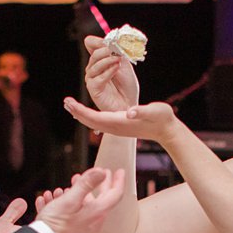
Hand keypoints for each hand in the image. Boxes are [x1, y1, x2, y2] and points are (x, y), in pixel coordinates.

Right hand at [35, 167, 126, 232]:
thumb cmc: (55, 225)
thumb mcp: (71, 200)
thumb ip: (86, 184)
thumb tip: (101, 172)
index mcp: (97, 212)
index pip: (115, 194)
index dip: (118, 181)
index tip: (119, 171)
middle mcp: (93, 221)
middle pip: (100, 198)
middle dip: (95, 184)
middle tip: (96, 174)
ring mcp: (84, 227)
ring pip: (82, 205)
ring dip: (73, 194)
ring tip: (61, 189)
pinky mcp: (74, 231)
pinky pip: (72, 213)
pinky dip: (62, 204)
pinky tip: (50, 200)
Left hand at [64, 97, 178, 143]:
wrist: (167, 131)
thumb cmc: (162, 119)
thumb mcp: (155, 111)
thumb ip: (142, 111)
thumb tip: (129, 112)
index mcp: (120, 122)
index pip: (96, 117)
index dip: (82, 111)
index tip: (71, 103)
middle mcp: (116, 127)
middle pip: (91, 121)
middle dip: (77, 112)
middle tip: (66, 102)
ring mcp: (117, 128)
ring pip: (94, 122)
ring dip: (81, 114)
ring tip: (71, 105)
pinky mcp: (120, 126)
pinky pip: (100, 122)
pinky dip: (89, 116)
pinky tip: (85, 111)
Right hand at [82, 36, 139, 111]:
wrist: (129, 104)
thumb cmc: (126, 87)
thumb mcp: (124, 65)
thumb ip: (118, 52)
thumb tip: (113, 40)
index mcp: (99, 61)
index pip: (91, 44)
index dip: (99, 41)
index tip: (112, 41)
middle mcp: (93, 68)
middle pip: (94, 53)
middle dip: (106, 50)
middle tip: (117, 50)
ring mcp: (92, 78)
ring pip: (95, 64)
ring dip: (108, 60)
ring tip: (119, 60)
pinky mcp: (93, 88)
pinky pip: (98, 77)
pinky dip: (108, 72)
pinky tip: (116, 69)